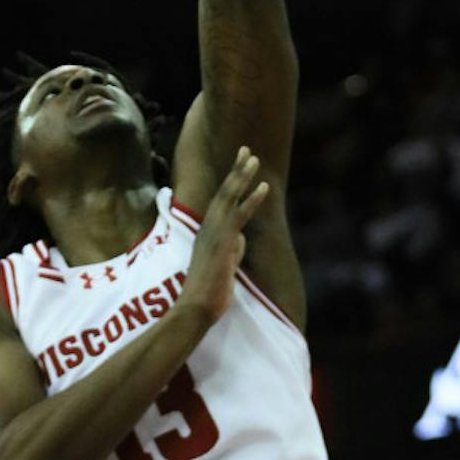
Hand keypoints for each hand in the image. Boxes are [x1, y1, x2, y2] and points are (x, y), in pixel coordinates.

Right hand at [181, 150, 270, 329]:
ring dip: (242, 176)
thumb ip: (232, 249)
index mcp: (206, 232)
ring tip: (254, 158)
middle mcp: (207, 227)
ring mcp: (214, 233)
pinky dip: (252, 200)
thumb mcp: (223, 266)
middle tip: (247, 150)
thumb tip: (241, 238)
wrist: (196, 308)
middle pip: (223, 192)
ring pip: (228, 197)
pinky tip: (264, 186)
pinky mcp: (222, 241)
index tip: (242, 167)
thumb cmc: (208, 293)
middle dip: (236, 170)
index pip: (220, 201)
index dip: (231, 183)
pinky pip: (238, 215)